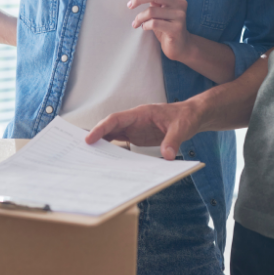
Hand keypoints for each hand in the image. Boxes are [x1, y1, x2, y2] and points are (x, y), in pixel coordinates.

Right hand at [85, 101, 201, 160]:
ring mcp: (134, 128)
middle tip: (80, 150)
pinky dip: (111, 149)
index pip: (115, 119)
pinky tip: (105, 160)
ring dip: (101, 144)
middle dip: (95, 136)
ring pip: (112, 134)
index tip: (89, 138)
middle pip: (109, 127)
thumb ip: (173, 140)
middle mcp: (134, 121)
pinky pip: (120, 142)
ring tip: (88, 157)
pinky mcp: (137, 136)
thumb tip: (167, 155)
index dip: (101, 128)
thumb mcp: (182, 127)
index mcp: (140, 114)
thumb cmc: (186, 117)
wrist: (192, 116)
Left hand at [128, 0, 190, 61]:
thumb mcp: (161, 9)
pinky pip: (154, 23)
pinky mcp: (176, 28)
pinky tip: (144, 27)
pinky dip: (145, 25)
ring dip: (139, 17)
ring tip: (136, 22)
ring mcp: (180, 16)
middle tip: (130, 5)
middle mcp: (181, 3)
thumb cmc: (166, 24)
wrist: (180, 45)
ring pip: (152, 11)